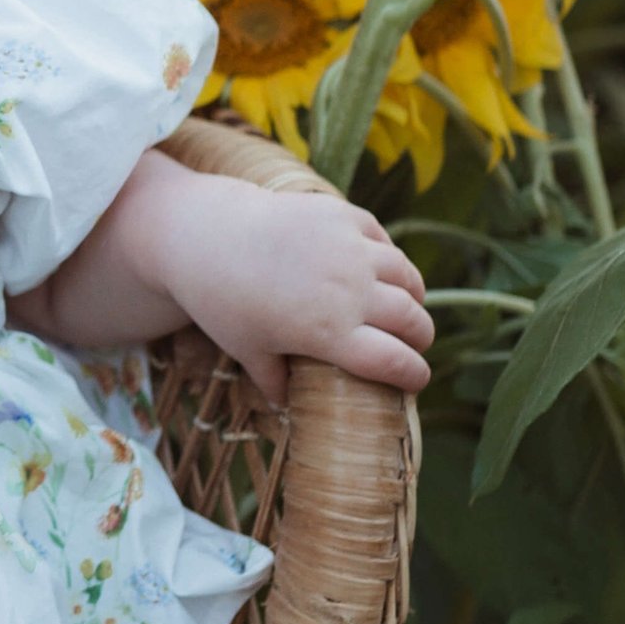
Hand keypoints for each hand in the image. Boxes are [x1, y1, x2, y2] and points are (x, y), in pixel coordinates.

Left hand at [156, 169, 431, 405]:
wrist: (205, 235)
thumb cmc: (221, 301)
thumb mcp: (246, 348)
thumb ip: (272, 380)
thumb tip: (284, 407)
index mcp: (331, 334)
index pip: (395, 361)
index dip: (413, 374)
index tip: (416, 381)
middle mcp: (351, 292)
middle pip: (411, 320)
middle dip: (420, 337)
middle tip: (415, 343)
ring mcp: (351, 250)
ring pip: (406, 277)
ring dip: (413, 297)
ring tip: (409, 306)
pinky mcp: (343, 216)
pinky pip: (383, 240)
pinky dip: (390, 258)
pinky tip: (385, 267)